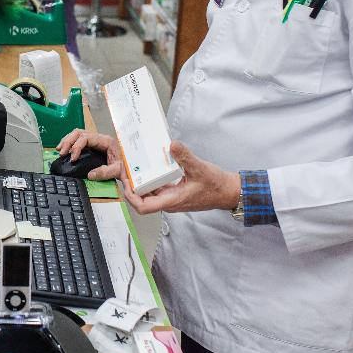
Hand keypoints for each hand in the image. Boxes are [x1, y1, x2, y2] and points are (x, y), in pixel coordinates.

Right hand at [56, 128, 122, 180]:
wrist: (130, 166)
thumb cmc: (125, 166)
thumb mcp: (117, 170)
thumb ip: (105, 172)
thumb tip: (90, 174)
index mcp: (106, 141)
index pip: (86, 138)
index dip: (77, 147)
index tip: (72, 158)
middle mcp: (100, 138)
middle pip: (79, 133)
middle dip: (68, 142)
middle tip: (62, 153)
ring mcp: (96, 140)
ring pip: (77, 133)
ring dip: (67, 141)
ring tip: (60, 150)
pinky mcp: (93, 144)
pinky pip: (78, 138)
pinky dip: (70, 142)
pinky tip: (65, 149)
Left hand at [120, 141, 240, 215]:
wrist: (228, 191)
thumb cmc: (216, 185)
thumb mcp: (200, 168)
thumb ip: (185, 156)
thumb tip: (172, 145)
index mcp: (172, 200)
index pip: (143, 207)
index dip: (130, 197)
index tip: (125, 181)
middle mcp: (168, 202)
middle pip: (141, 200)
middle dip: (130, 186)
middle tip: (124, 168)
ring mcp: (171, 198)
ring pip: (148, 194)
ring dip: (138, 183)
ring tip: (132, 166)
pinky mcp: (174, 193)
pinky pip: (156, 188)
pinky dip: (149, 180)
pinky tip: (148, 168)